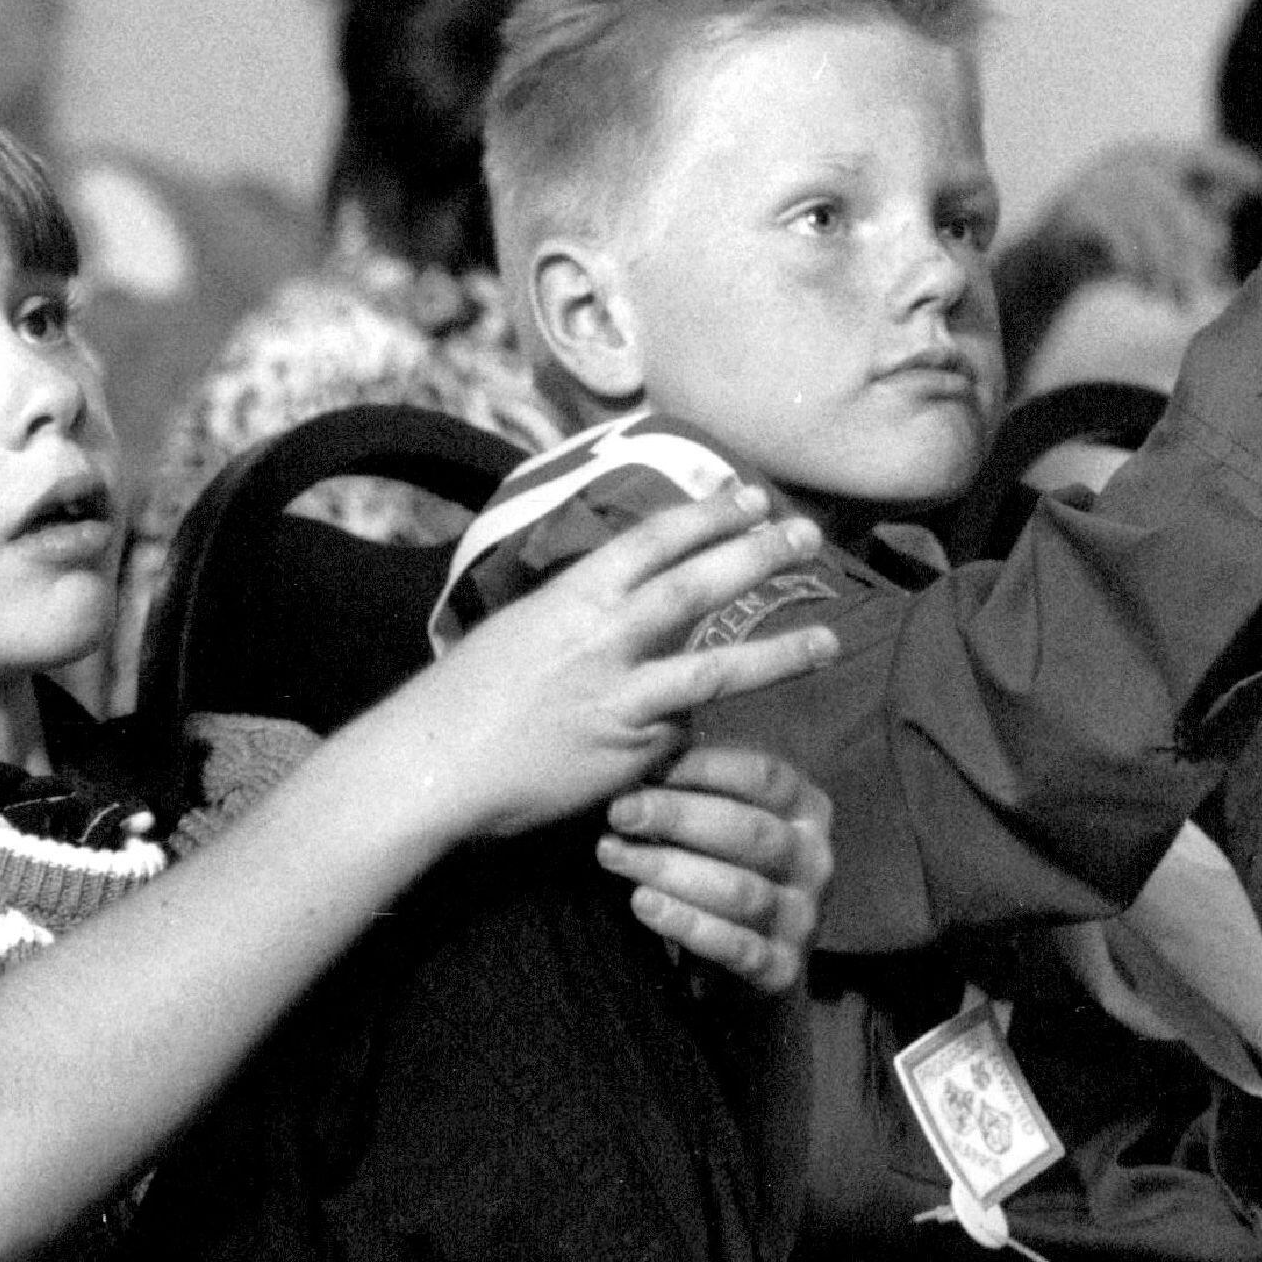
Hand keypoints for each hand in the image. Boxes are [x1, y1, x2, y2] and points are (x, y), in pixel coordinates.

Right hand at [340, 485, 837, 847]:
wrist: (432, 765)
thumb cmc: (469, 695)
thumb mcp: (524, 628)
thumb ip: (584, 612)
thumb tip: (630, 596)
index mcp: (574, 596)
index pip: (654, 540)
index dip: (708, 515)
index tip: (752, 496)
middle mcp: (603, 639)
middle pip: (696, 587)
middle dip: (757, 557)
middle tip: (807, 536)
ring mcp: (620, 697)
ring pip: (714, 670)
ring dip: (778, 653)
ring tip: (829, 641)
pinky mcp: (627, 754)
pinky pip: (680, 735)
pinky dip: (702, 728)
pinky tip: (726, 728)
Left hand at [599, 743, 832, 992]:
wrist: (753, 966)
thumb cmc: (726, 869)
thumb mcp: (729, 819)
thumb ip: (703, 786)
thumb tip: (646, 741)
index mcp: (808, 810)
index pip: (764, 776)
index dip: (704, 766)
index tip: (645, 762)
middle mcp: (816, 860)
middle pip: (749, 831)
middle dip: (678, 817)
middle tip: (619, 810)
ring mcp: (804, 918)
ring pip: (739, 890)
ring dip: (669, 869)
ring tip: (612, 854)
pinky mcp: (782, 969)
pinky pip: (734, 946)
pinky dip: (685, 924)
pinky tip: (641, 903)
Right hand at [1034, 135, 1261, 306]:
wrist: (1049, 264)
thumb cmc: (1118, 243)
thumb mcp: (1162, 229)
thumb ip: (1197, 211)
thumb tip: (1239, 199)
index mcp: (1149, 157)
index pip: (1201, 153)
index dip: (1235, 165)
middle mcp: (1125, 161)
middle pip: (1178, 202)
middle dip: (1198, 249)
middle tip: (1211, 285)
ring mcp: (1097, 182)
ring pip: (1150, 227)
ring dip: (1168, 270)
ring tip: (1177, 300)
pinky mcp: (1076, 210)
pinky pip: (1120, 242)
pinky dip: (1137, 270)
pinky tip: (1145, 290)